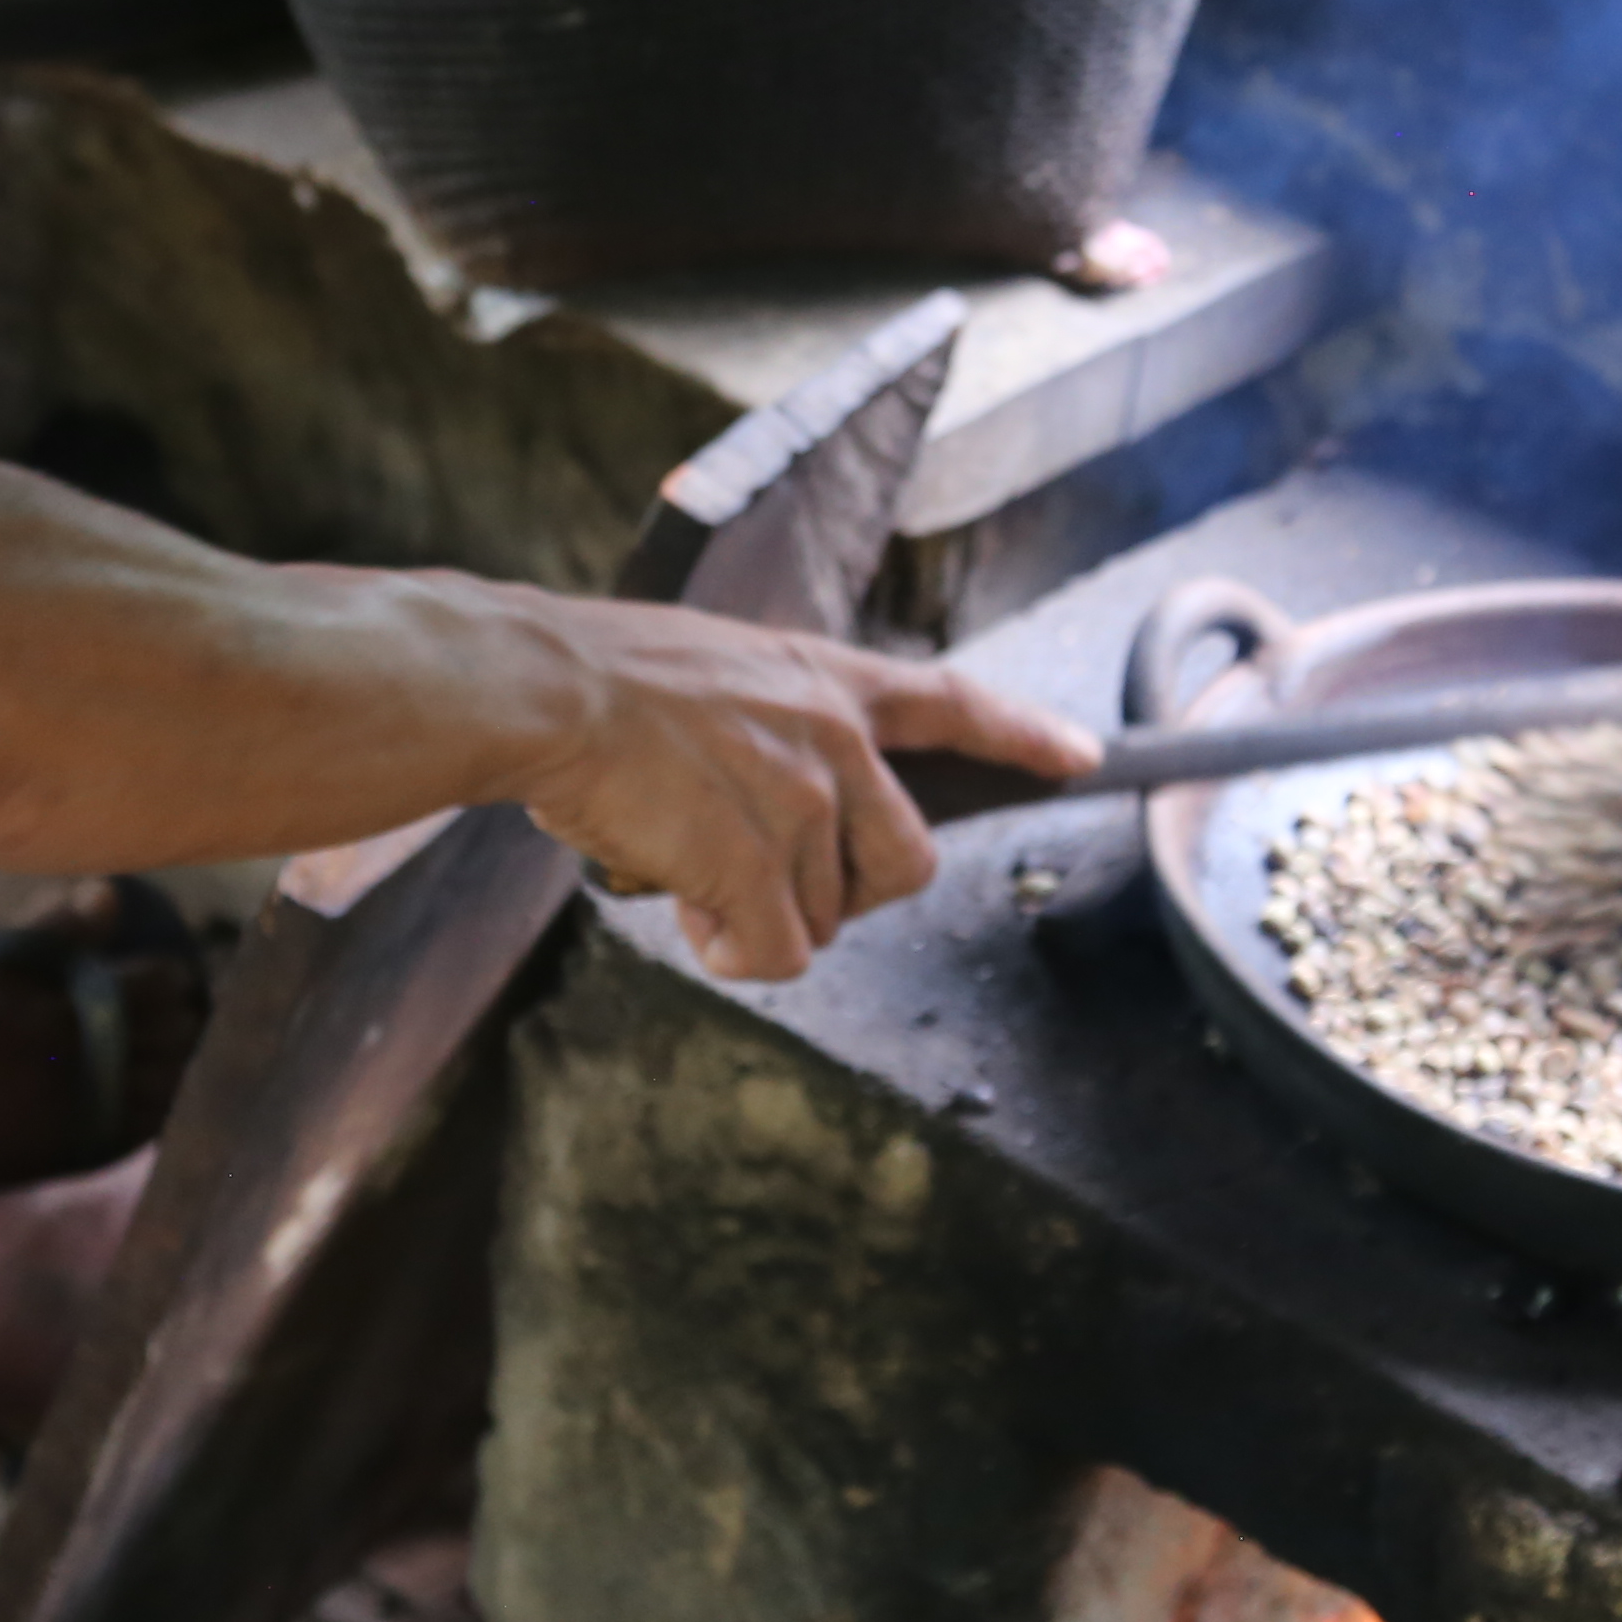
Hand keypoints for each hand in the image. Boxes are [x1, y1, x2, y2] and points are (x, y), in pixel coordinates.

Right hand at [509, 602, 1096, 982]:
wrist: (544, 690)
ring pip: (827, 916)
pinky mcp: (755, 862)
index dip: (1023, 734)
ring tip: (688, 861)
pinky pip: (778, 953)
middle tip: (769, 879)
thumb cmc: (602, 679)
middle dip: (849, 892)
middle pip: (906, 862)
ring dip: (760, 914)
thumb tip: (774, 804)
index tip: (1078, 756)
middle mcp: (835, 741)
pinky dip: (731, 950)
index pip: (954, 704)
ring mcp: (801, 804)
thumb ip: (777, 725)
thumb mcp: (722, 668)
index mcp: (827, 679)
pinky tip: (683, 904)